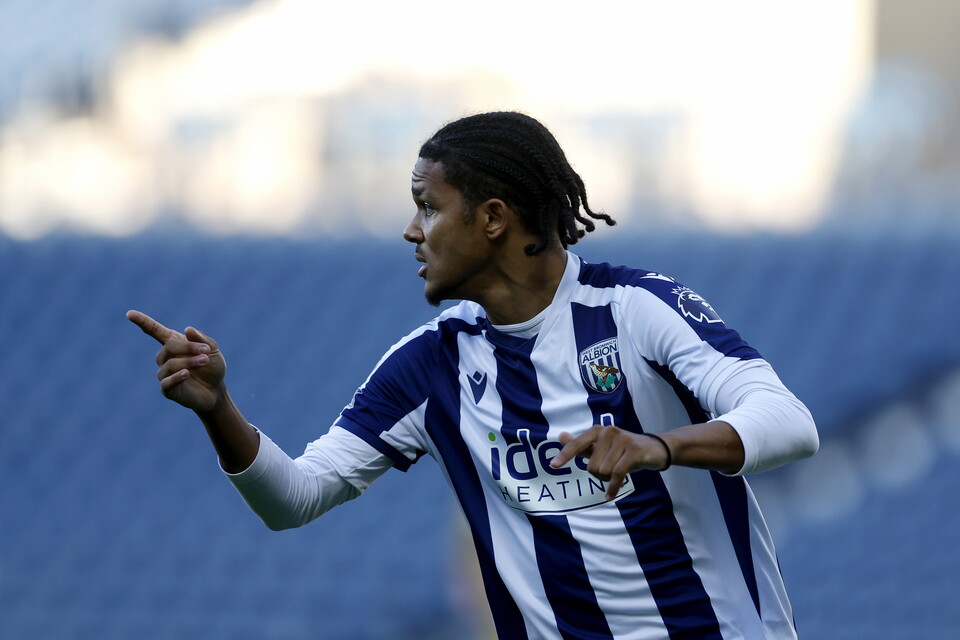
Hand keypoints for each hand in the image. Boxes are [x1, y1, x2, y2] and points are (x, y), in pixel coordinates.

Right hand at [126, 310, 225, 412]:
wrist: (216, 390)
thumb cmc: (212, 367)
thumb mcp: (212, 350)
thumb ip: (202, 340)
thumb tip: (188, 329)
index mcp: (173, 343)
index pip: (154, 331)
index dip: (142, 322)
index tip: (129, 313)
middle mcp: (165, 358)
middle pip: (169, 347)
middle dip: (188, 347)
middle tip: (206, 351)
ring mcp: (164, 374)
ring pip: (169, 365)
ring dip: (188, 362)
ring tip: (204, 361)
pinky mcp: (168, 390)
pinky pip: (166, 383)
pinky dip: (176, 377)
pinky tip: (186, 374)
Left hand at [550, 424, 669, 499]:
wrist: (654, 449)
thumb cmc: (623, 449)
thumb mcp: (602, 447)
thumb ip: (581, 444)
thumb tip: (560, 436)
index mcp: (598, 431)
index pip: (577, 444)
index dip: (565, 455)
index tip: (553, 466)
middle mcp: (608, 431)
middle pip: (592, 465)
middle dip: (599, 475)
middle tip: (611, 471)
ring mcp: (622, 439)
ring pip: (604, 471)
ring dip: (609, 479)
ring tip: (618, 474)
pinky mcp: (634, 450)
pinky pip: (617, 474)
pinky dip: (613, 487)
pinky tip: (610, 495)